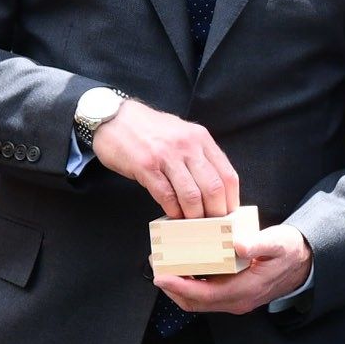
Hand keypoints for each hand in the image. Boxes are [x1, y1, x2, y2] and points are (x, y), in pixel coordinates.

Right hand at [89, 99, 241, 219]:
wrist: (114, 118)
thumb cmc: (149, 129)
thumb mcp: (182, 134)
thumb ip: (199, 156)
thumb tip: (214, 188)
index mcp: (201, 138)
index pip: (228, 175)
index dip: (230, 200)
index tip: (228, 215)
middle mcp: (188, 146)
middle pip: (213, 188)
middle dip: (215, 213)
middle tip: (212, 225)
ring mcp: (167, 156)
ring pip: (192, 196)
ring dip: (194, 216)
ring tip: (192, 224)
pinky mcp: (146, 166)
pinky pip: (166, 196)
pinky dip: (173, 210)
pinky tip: (173, 214)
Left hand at [157, 221, 313, 315]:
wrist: (304, 263)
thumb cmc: (290, 252)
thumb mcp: (279, 243)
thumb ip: (259, 244)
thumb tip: (238, 245)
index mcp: (244, 290)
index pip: (204, 295)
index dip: (179, 286)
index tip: (160, 275)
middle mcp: (236, 300)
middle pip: (194, 302)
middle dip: (171, 287)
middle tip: (155, 266)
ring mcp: (234, 298)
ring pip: (197, 300)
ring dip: (178, 286)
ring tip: (163, 265)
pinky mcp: (232, 292)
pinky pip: (204, 293)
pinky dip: (189, 282)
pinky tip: (182, 265)